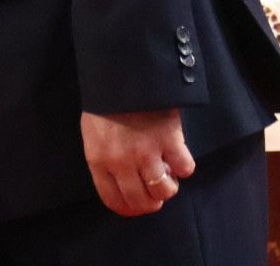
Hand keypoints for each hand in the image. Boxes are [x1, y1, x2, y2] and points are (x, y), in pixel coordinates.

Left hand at [80, 108, 195, 216]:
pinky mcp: (169, 140)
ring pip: (164, 191)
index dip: (130, 208)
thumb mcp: (94, 133)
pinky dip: (185, 166)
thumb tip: (122, 184)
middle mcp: (122, 162)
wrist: (124, 71)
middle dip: (151, 202)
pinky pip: (185, 169)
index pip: (114, 201)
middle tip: (156, 191)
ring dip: (168, 186)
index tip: (139, 205)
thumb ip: (105, 159)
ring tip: (168, 172)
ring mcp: (147, 152)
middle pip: (141, 202)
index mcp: (98, 160)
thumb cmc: (106, 102)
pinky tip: (178, 154)